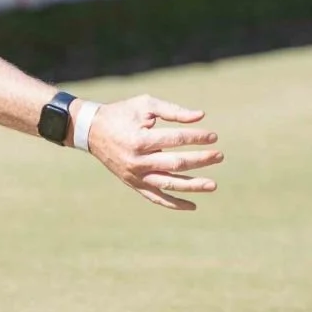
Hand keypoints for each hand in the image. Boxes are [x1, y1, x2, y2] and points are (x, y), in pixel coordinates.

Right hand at [84, 94, 222, 210]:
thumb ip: (173, 110)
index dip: (196, 138)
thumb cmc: (122, 114)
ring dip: (192, 186)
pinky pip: (156, 198)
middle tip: (219, 156)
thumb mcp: (145, 105)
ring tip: (213, 185)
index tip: (213, 137)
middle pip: (175, 164)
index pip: (175, 140)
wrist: (92, 131)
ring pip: (168, 185)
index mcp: (140, 140)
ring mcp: (135, 176)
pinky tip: (193, 205)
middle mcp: (137, 162)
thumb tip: (201, 116)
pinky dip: (174, 204)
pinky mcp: (133, 184)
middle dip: (200, 160)